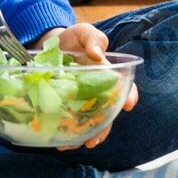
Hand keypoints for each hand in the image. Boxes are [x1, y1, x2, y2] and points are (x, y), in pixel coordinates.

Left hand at [29, 25, 138, 149]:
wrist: (49, 45)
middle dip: (103, 129)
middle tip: (93, 140)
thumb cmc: (72, 40)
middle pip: (107, 114)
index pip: (125, 88)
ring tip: (72, 145)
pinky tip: (60, 141)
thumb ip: (93, 38)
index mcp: (107, 75)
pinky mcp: (65, 105)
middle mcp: (98, 92)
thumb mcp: (83, 32)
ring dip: (83, 136)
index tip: (128, 105)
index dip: (128, 96)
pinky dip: (66, 134)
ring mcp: (82, 100)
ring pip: (89, 123)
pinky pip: (69, 122)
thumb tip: (96, 53)